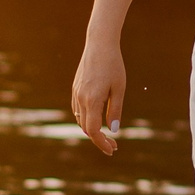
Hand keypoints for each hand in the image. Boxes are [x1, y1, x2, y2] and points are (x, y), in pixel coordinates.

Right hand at [70, 36, 124, 154]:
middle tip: (114, 146)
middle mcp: (80, 99)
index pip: (93, 130)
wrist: (99, 44)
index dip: (101, 143)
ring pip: (80, 120)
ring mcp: (76, 93)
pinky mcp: (75, 88)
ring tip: (106, 135)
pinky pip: (77, 110)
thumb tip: (113, 130)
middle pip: (86, 128)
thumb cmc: (113, 65)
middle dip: (99, 139)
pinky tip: (97, 119)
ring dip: (91, 130)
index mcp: (92, 100)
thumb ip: (115, 110)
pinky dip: (86, 119)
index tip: (111, 150)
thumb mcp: (119, 89)